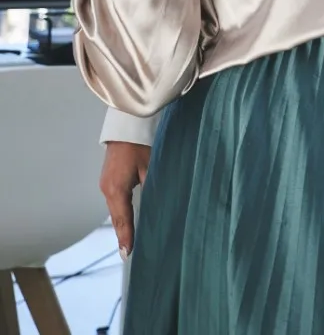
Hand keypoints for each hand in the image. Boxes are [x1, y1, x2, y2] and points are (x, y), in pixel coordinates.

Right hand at [100, 141, 149, 258]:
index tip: (128, 253)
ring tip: (129, 243)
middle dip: (123, 235)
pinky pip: (114, 203)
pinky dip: (120, 214)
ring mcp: (106, 186)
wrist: (127, 128)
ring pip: (115, 211)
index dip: (126, 236)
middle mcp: (107, 190)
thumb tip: (158, 205)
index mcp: (116, 189)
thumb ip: (153, 186)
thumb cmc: (142, 145)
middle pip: (117, 218)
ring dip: (122, 226)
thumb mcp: (150, 167)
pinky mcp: (108, 181)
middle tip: (128, 254)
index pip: (122, 218)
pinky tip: (127, 222)